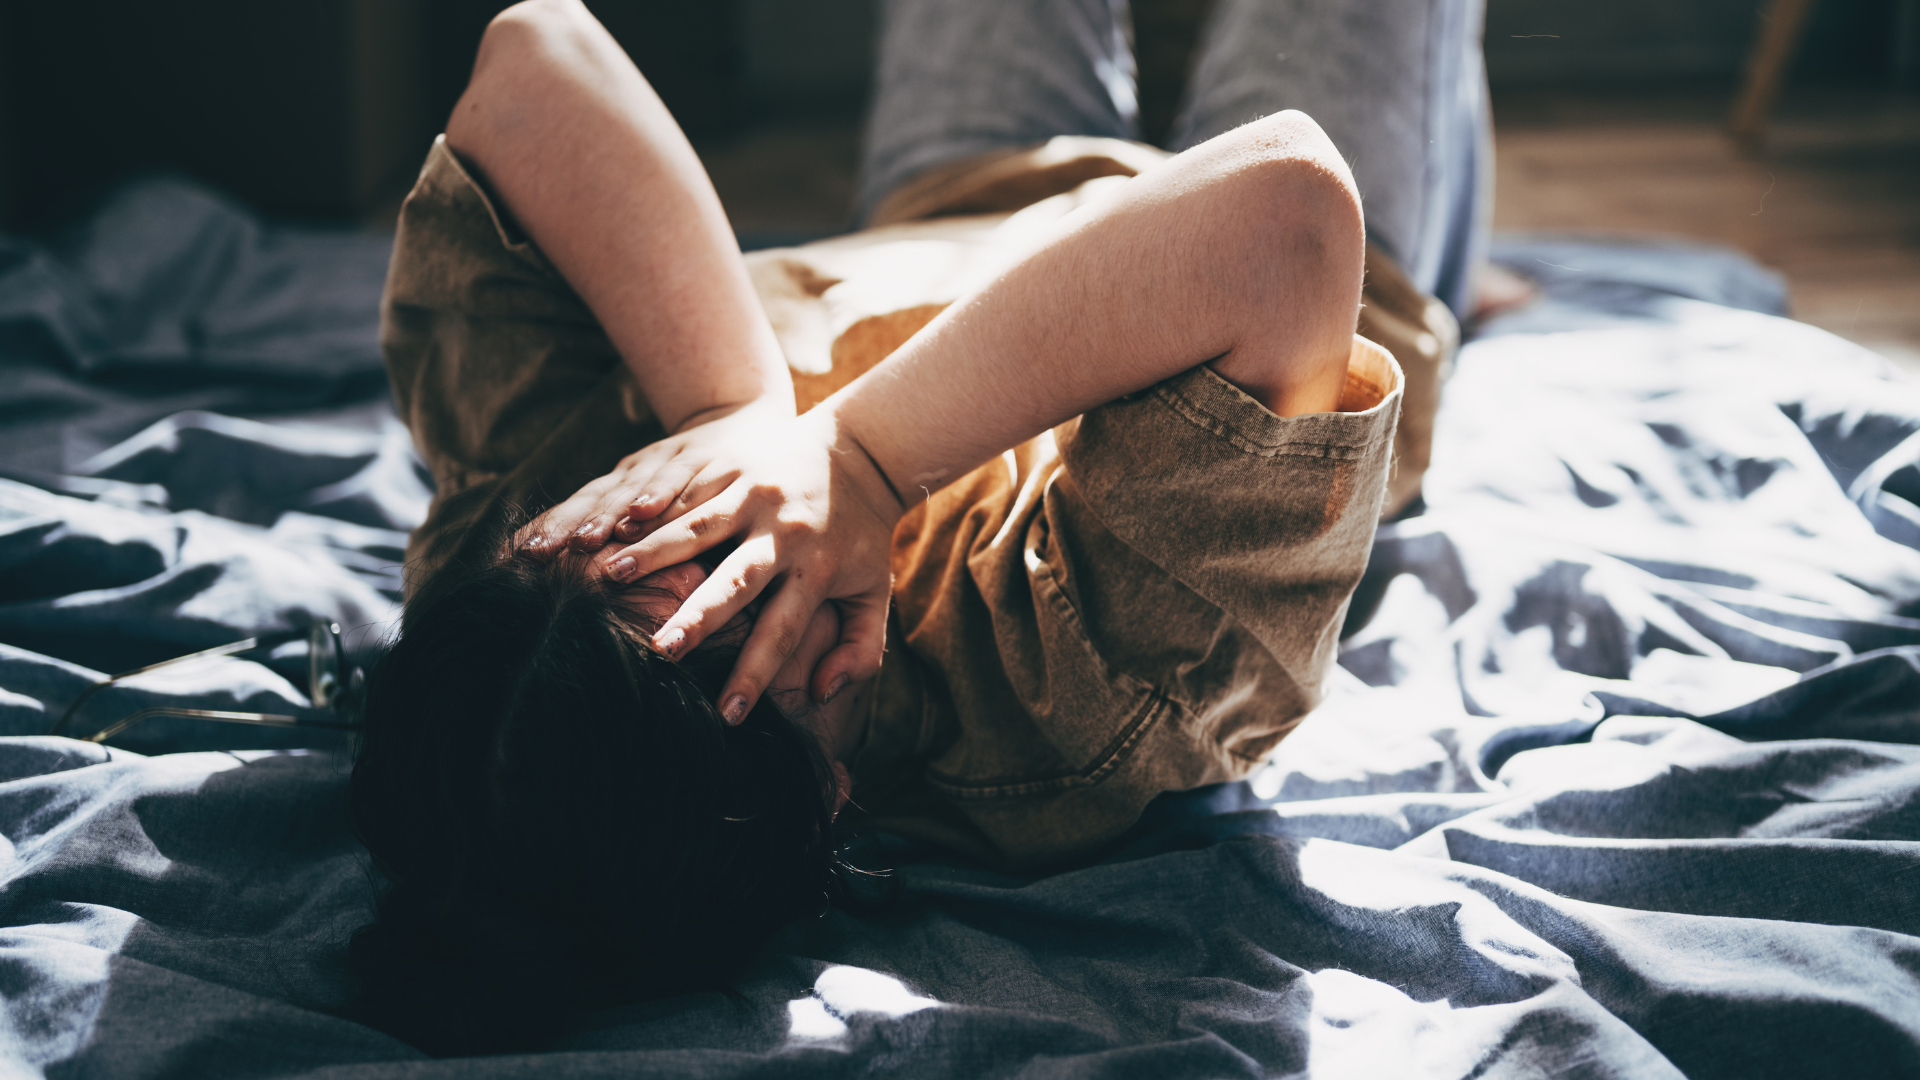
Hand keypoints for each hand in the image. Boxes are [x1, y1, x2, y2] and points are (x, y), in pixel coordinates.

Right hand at [526, 402, 903, 723]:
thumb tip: (825, 693)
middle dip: (698, 617)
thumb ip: (861, 649)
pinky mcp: (734, 466)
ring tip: (610, 575)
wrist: (861, 451)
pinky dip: (649, 508)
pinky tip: (614, 523)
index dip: (755, 674)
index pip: (782, 631)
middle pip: (735, 580)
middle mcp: (784, 532)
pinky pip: (685, 489)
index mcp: (817, 568)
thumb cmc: (862, 535)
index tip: (727, 715)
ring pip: (697, 528)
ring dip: (653, 552)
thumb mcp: (876, 592)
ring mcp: (756, 495)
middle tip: (662, 649)